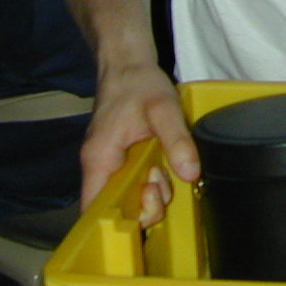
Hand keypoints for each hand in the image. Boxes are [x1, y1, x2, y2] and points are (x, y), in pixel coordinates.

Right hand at [80, 63, 199, 227]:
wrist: (127, 63)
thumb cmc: (138, 83)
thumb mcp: (164, 109)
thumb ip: (177, 141)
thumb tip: (190, 174)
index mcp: (100, 159)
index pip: (94, 211)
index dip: (119, 222)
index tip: (149, 203)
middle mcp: (98, 166)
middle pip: (115, 209)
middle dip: (145, 204)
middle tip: (162, 177)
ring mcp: (107, 163)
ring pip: (126, 197)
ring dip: (150, 192)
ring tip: (163, 166)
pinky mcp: (118, 158)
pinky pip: (131, 182)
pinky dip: (149, 181)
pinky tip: (162, 165)